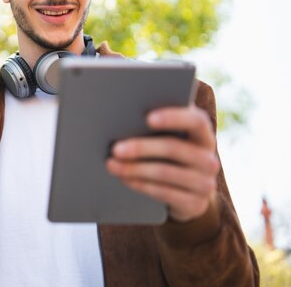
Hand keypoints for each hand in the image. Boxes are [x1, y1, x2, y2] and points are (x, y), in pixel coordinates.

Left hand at [106, 105, 219, 221]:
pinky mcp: (195, 204)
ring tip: (112, 164)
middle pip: (174, 148)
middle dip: (141, 147)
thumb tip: (123, 116)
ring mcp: (205, 184)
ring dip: (135, 168)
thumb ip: (156, 127)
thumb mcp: (168, 139)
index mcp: (203, 136)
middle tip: (116, 148)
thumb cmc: (169, 156)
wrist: (185, 193)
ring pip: (165, 172)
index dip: (173, 118)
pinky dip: (141, 184)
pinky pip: (164, 192)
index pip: (196, 121)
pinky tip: (125, 179)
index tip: (147, 118)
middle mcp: (209, 159)